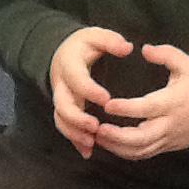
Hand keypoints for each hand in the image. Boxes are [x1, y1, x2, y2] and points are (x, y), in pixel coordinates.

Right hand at [49, 27, 132, 158]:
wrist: (61, 54)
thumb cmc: (82, 45)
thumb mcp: (95, 35)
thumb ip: (110, 41)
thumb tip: (127, 48)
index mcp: (69, 65)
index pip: (77, 80)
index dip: (90, 91)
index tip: (106, 99)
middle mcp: (61, 85)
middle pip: (63, 106)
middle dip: (78, 119)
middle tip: (96, 127)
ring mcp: (61, 100)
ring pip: (61, 120)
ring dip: (75, 134)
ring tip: (91, 144)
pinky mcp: (63, 111)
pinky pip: (65, 128)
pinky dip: (74, 141)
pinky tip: (87, 152)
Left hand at [96, 44, 188, 160]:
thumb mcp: (188, 65)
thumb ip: (166, 55)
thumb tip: (144, 49)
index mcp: (172, 102)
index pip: (146, 108)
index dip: (126, 108)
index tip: (108, 105)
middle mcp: (168, 124)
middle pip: (140, 138)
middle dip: (117, 136)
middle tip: (97, 128)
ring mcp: (165, 139)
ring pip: (138, 150)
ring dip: (116, 147)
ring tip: (97, 137)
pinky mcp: (163, 148)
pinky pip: (142, 155)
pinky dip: (124, 153)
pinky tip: (109, 145)